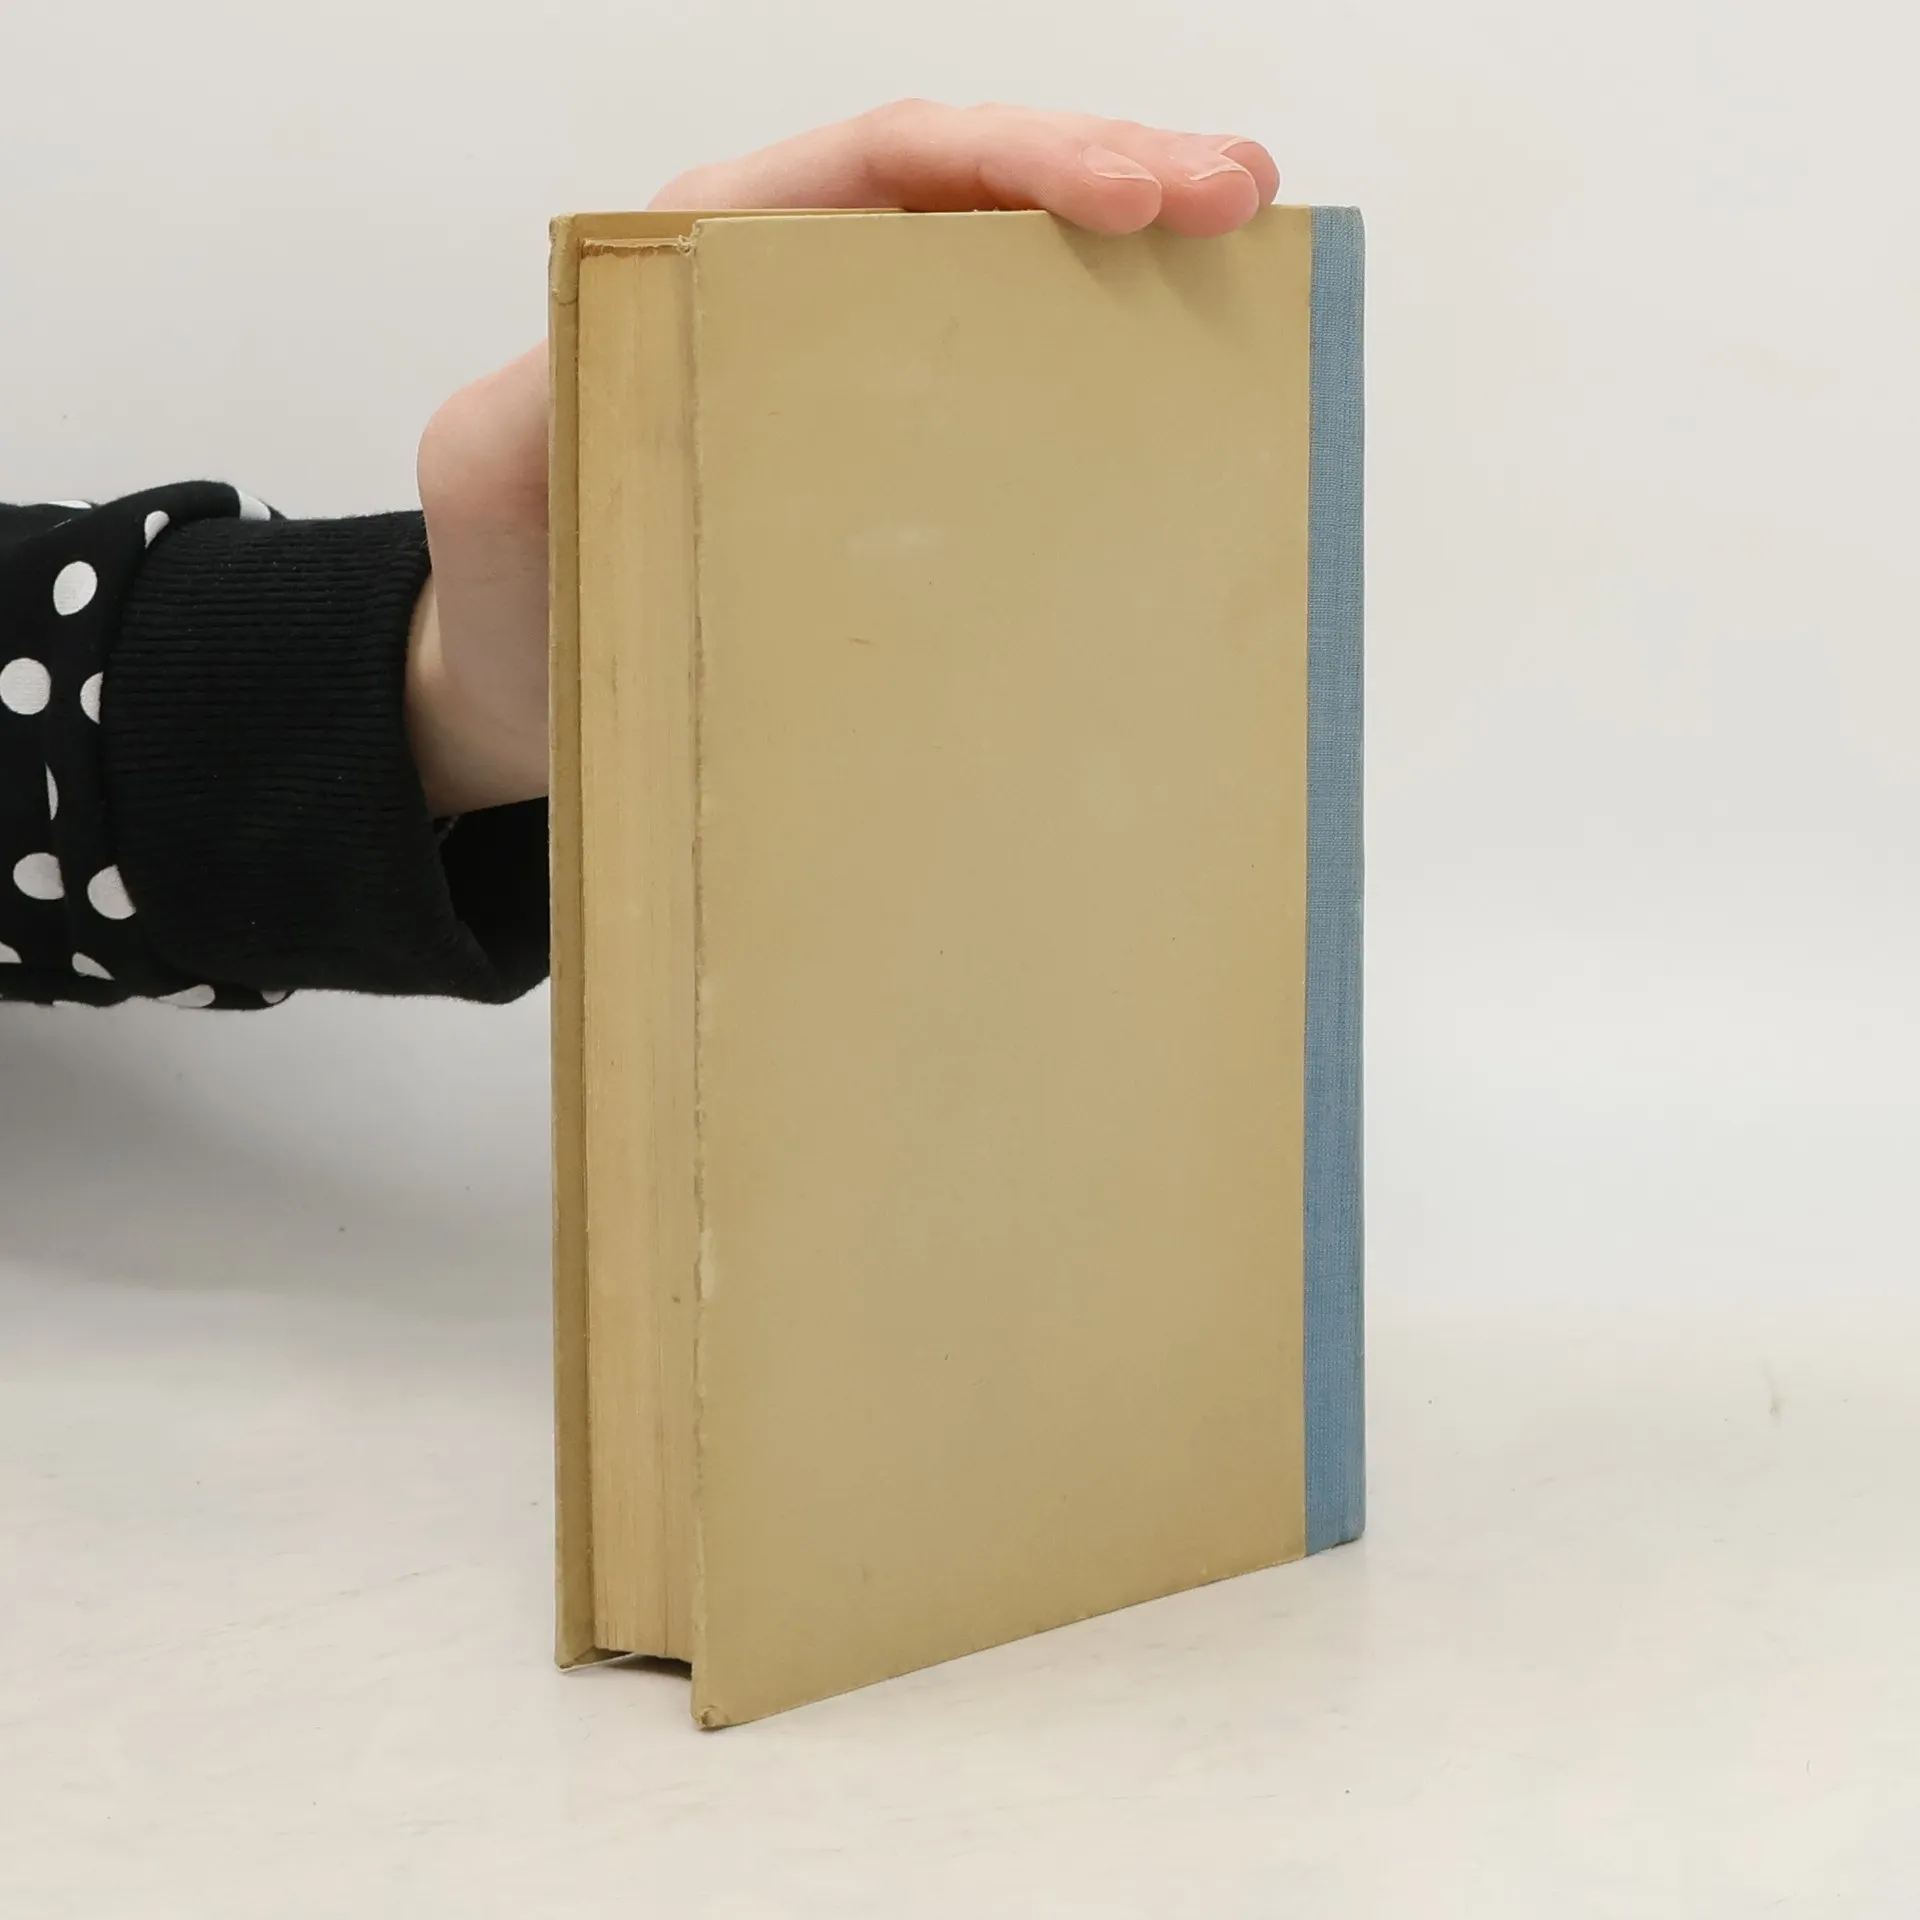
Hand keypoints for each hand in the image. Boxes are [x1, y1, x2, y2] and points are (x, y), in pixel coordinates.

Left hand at [409, 100, 1278, 814]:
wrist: (527, 679)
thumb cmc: (518, 573)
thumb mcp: (495, 470)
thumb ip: (546, 404)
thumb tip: (649, 384)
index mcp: (715, 254)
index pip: (886, 163)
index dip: (1016, 159)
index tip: (1129, 197)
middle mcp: (801, 292)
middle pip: (973, 191)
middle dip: (1112, 172)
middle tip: (1237, 197)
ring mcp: (854, 375)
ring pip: (1004, 277)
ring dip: (1127, 255)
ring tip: (1243, 249)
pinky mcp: (884, 459)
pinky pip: (997, 387)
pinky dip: (1089, 367)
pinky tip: (1173, 375)